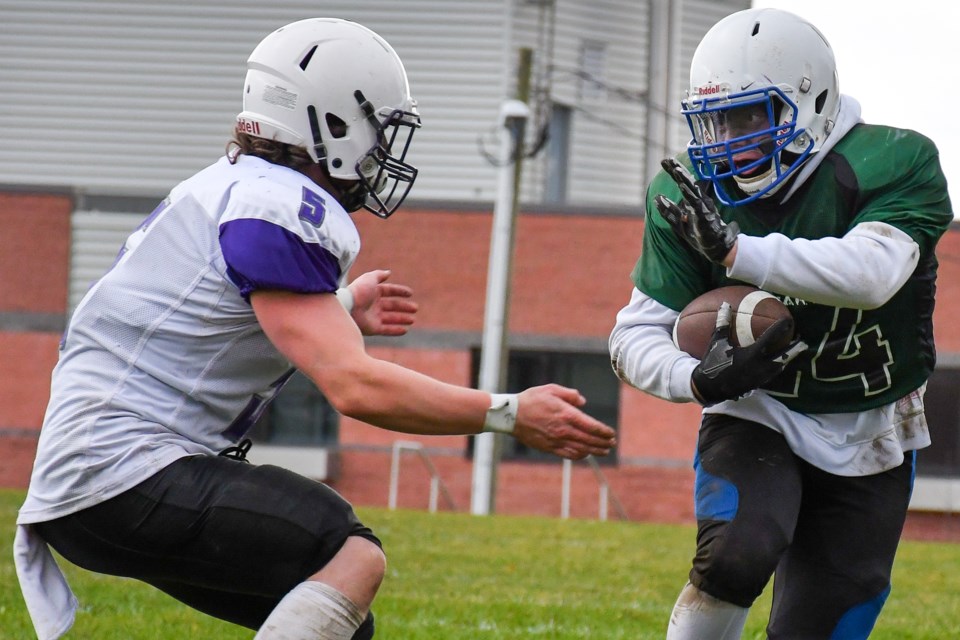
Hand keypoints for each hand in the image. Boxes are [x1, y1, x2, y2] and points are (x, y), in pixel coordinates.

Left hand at [347, 269, 417, 336]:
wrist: (347, 307)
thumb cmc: (359, 291)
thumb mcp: (370, 278)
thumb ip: (379, 275)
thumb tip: (389, 273)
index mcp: (373, 292)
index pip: (389, 291)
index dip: (400, 291)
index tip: (410, 293)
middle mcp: (374, 305)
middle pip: (392, 306)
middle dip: (404, 307)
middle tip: (415, 308)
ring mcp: (373, 317)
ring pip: (391, 319)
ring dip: (402, 319)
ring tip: (412, 320)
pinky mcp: (372, 328)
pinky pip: (386, 330)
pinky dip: (396, 330)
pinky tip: (406, 330)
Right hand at [512, 384, 616, 459]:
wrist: (511, 415)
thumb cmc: (531, 400)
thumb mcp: (551, 389)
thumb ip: (570, 394)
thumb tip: (583, 402)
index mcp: (566, 414)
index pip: (592, 426)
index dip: (604, 431)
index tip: (611, 433)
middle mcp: (564, 429)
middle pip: (590, 440)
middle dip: (604, 442)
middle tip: (612, 443)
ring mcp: (557, 440)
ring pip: (582, 449)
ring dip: (595, 451)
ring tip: (604, 451)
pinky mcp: (549, 448)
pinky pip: (569, 454)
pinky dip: (580, 455)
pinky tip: (585, 453)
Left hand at [655, 158, 738, 263]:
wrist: (715, 248)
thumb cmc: (699, 234)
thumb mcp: (679, 223)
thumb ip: (669, 211)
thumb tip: (656, 198)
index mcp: (694, 200)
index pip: (683, 182)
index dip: (674, 172)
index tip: (665, 161)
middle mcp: (699, 200)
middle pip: (686, 182)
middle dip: (677, 170)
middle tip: (666, 159)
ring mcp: (703, 206)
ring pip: (692, 189)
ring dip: (683, 178)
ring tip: (674, 168)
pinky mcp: (704, 215)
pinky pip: (695, 203)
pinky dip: (688, 194)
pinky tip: (682, 186)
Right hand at [692, 302, 806, 405]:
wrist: (709, 387)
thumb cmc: (713, 362)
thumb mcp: (717, 342)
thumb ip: (723, 324)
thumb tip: (725, 305)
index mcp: (752, 354)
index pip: (771, 338)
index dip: (781, 327)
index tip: (789, 320)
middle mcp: (760, 366)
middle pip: (783, 356)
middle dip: (795, 348)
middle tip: (803, 341)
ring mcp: (760, 376)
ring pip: (780, 367)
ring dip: (788, 359)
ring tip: (793, 352)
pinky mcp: (757, 384)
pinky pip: (772, 374)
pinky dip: (778, 367)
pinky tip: (778, 364)